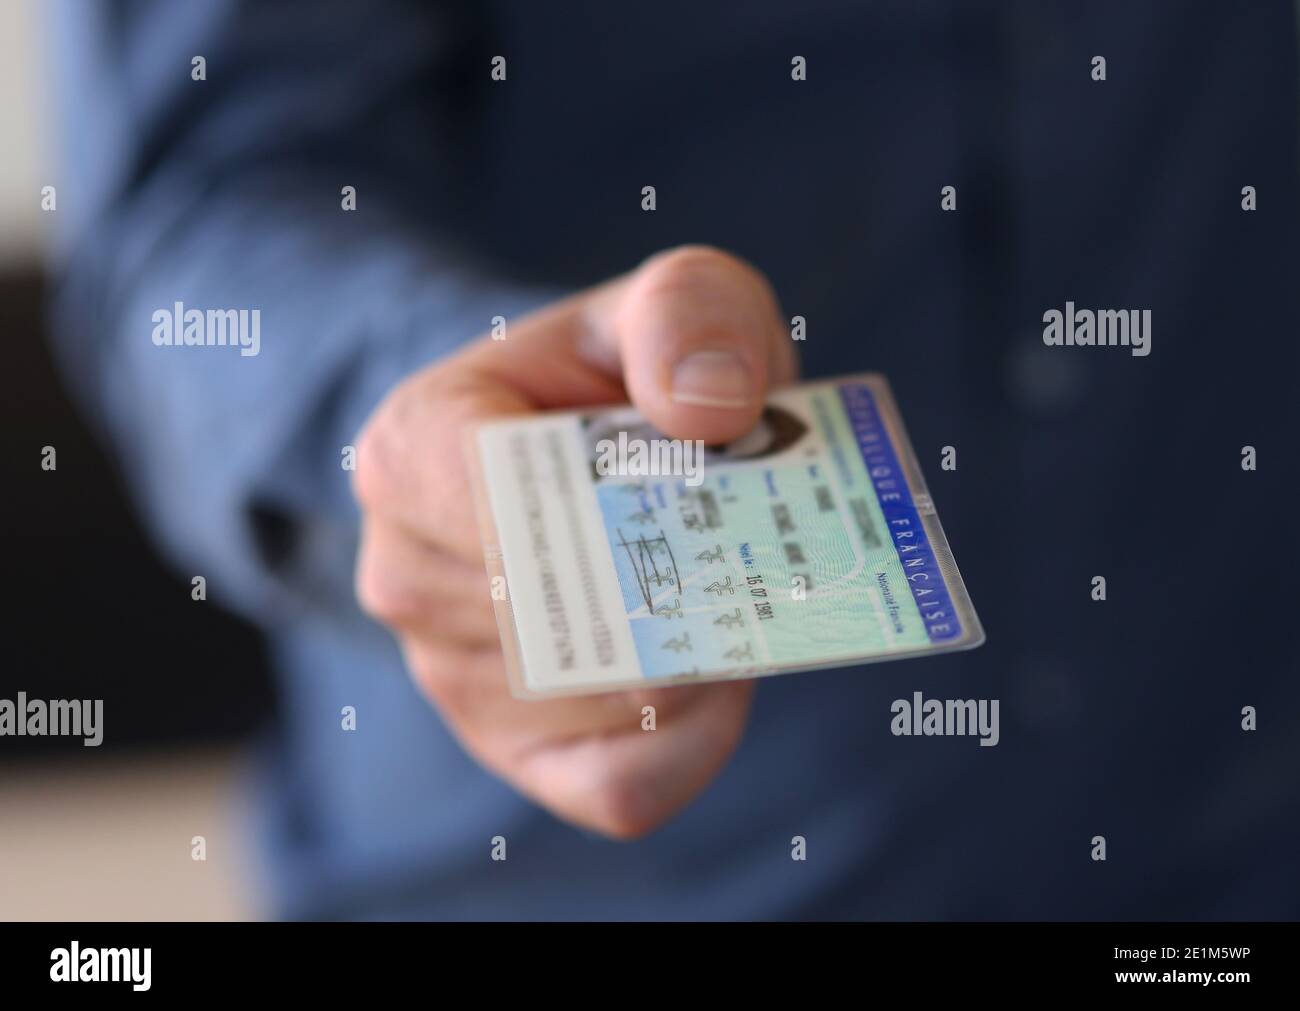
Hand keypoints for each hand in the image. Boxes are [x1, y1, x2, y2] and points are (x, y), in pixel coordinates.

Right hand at [352, 246, 797, 837]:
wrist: (581, 454)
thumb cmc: (621, 377)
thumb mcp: (667, 300)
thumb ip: (687, 312)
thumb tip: (709, 407)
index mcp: (410, 452)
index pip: (495, 508)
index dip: (615, 507)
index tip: (702, 471)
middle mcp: (406, 575)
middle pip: (565, 617)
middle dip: (680, 582)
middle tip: (753, 538)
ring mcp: (454, 676)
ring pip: (609, 701)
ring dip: (701, 649)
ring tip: (730, 579)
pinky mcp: (518, 750)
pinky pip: (620, 785)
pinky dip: (697, 739)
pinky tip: (721, 671)